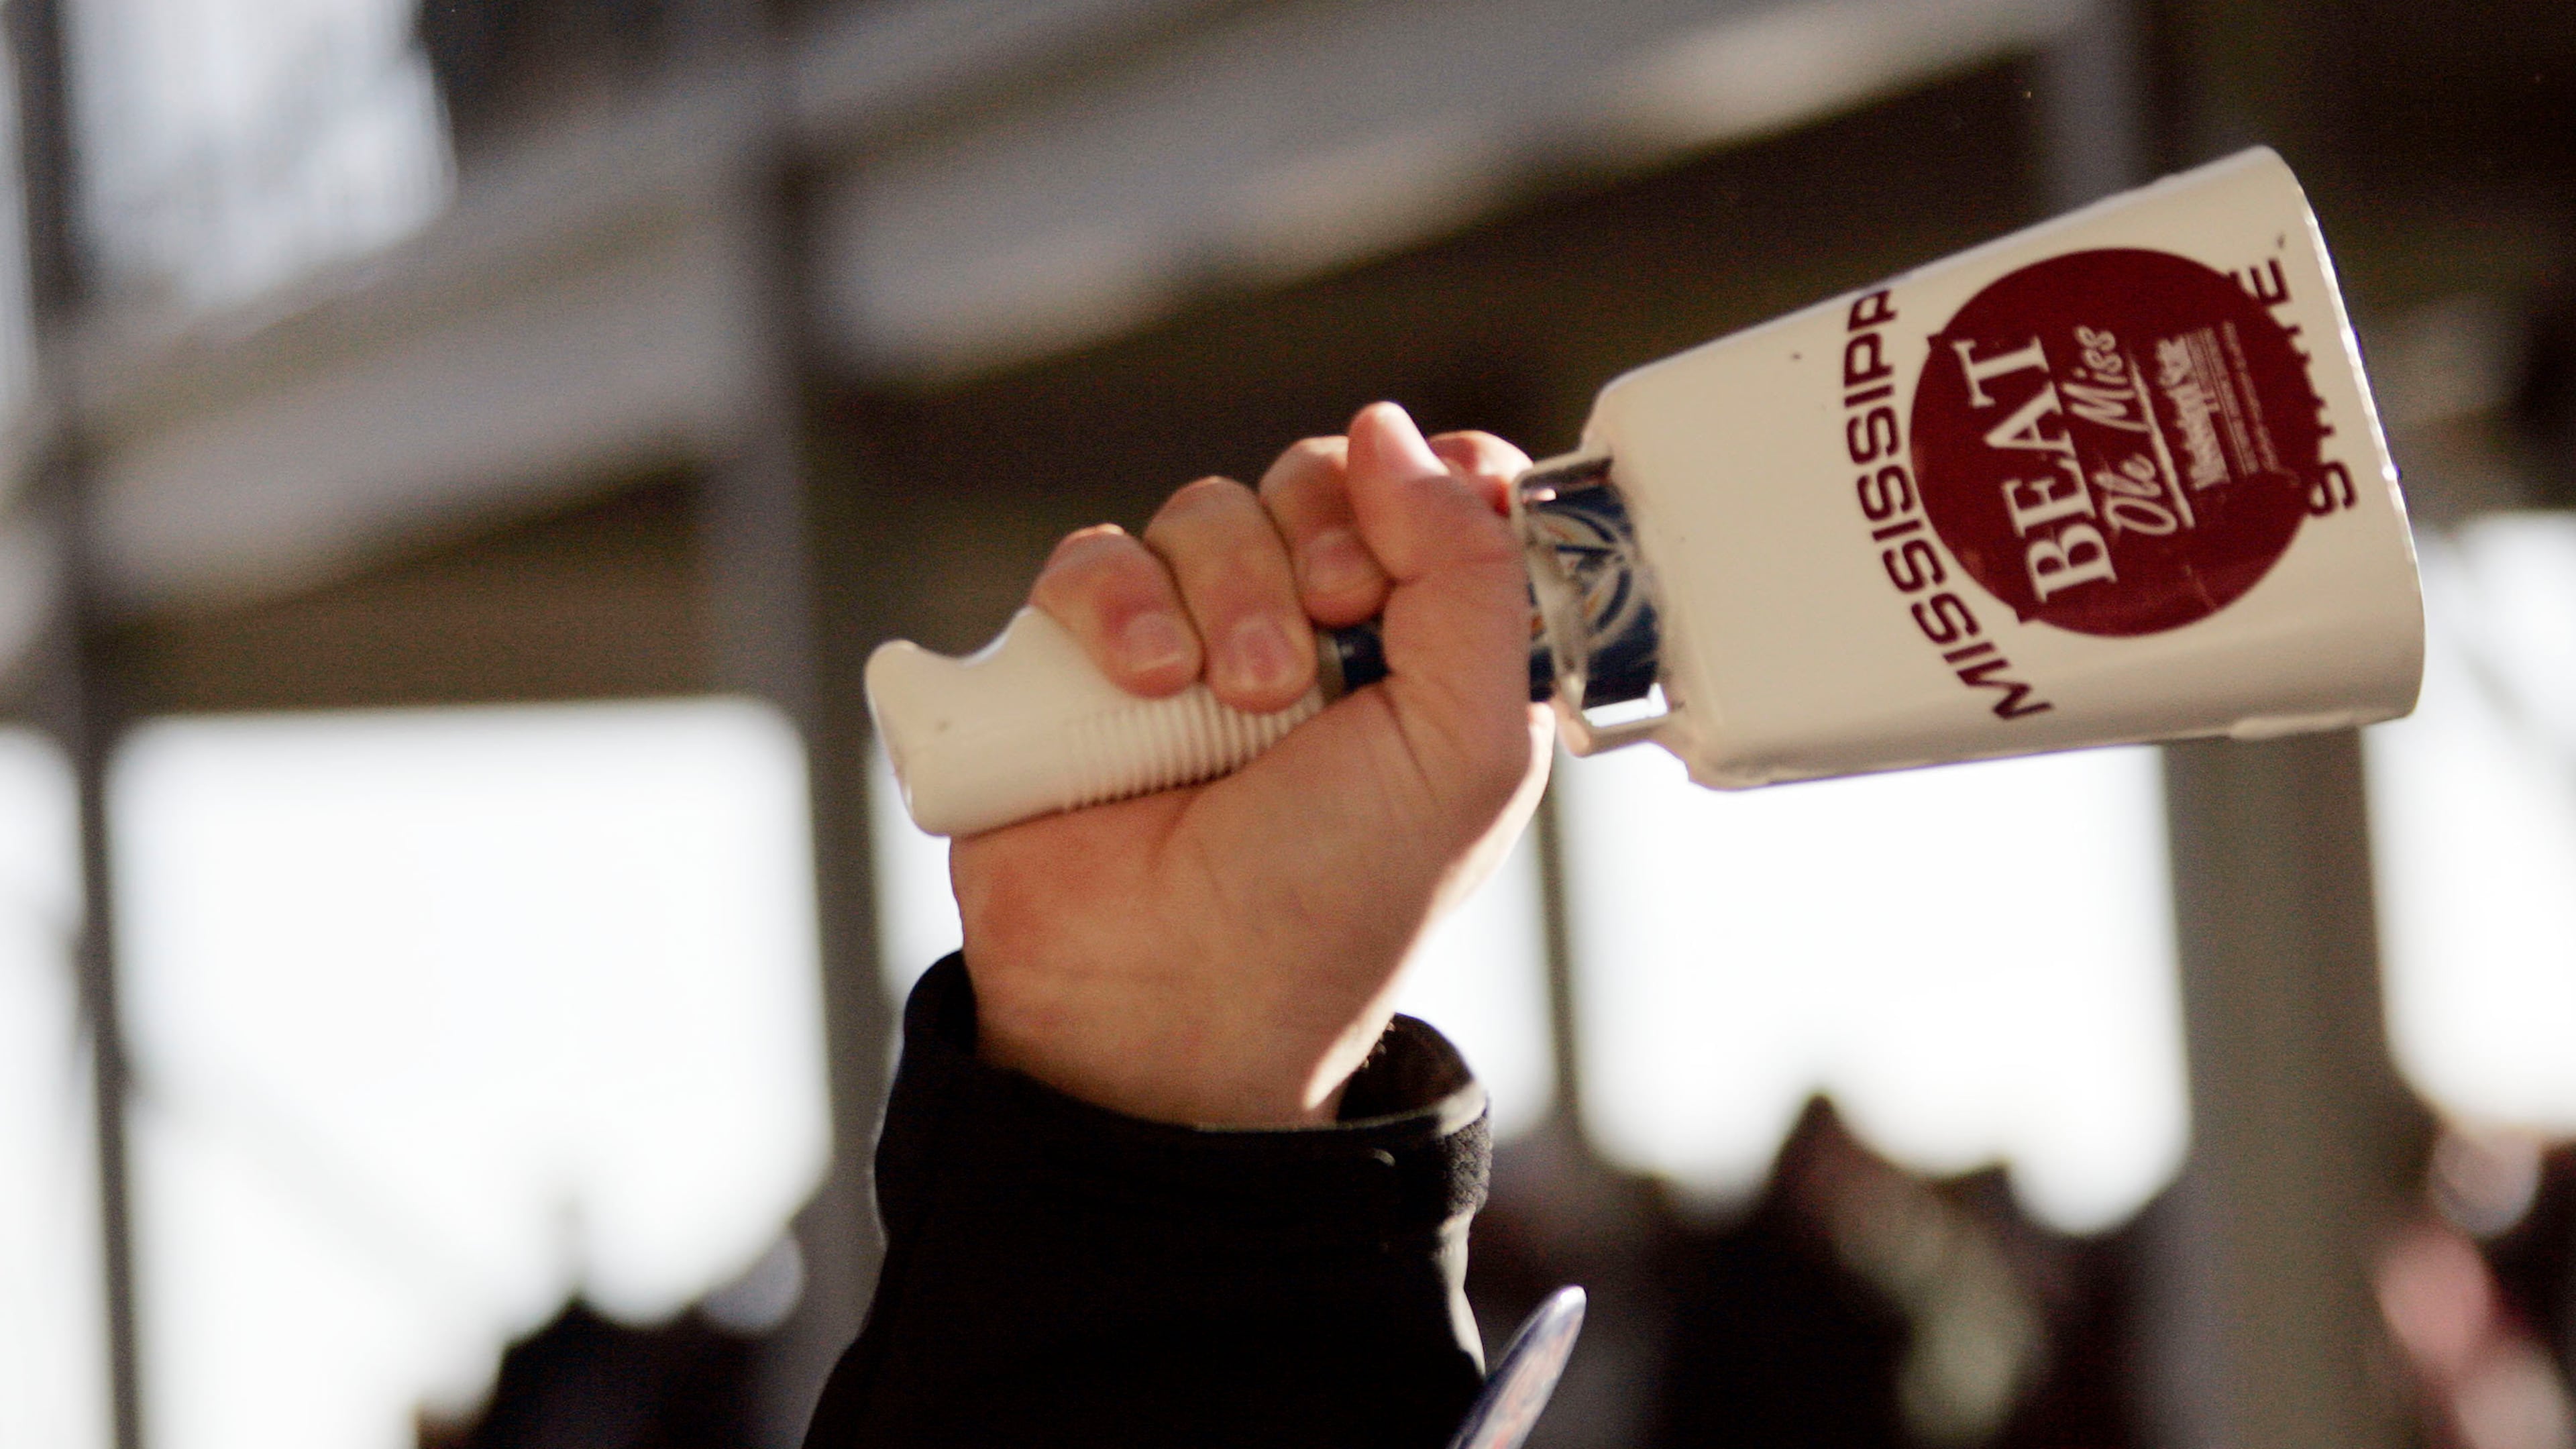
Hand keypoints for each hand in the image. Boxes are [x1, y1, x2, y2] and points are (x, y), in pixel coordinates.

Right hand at [950, 403, 1552, 1126]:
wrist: (1167, 999)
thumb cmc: (1331, 907)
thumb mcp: (1471, 751)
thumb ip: (1475, 578)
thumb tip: (1400, 435)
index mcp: (1426, 653)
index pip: (1443, 492)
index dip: (1434, 486)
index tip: (1419, 538)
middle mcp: (1313, 634)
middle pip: (1319, 476)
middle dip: (1323, 545)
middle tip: (1323, 643)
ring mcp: (1192, 639)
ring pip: (1205, 508)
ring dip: (1228, 591)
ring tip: (1234, 700)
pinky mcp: (1082, 658)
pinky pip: (1092, 557)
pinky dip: (1118, 604)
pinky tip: (1144, 682)